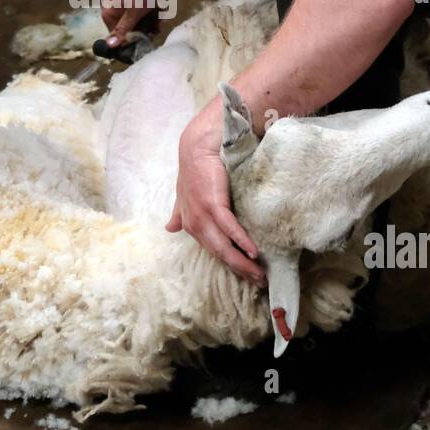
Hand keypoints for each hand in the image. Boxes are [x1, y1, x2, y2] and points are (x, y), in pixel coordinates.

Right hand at [101, 0, 158, 47]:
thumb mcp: (134, 13)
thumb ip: (123, 30)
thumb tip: (109, 45)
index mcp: (108, 15)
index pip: (120, 36)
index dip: (135, 38)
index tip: (148, 35)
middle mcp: (110, 9)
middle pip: (128, 26)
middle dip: (144, 26)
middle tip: (157, 23)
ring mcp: (118, 1)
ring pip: (134, 17)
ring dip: (148, 17)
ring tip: (158, 11)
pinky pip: (136, 7)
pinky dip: (146, 8)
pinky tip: (155, 4)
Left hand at [165, 103, 263, 284]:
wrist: (197, 148)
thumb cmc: (195, 171)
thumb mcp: (184, 196)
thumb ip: (178, 213)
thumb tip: (169, 228)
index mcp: (190, 226)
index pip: (213, 251)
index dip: (230, 265)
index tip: (248, 276)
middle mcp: (194, 225)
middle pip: (220, 254)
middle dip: (240, 270)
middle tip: (259, 281)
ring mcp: (202, 216)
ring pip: (224, 247)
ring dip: (243, 263)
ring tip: (260, 273)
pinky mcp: (212, 205)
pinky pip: (229, 229)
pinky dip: (241, 242)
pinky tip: (254, 252)